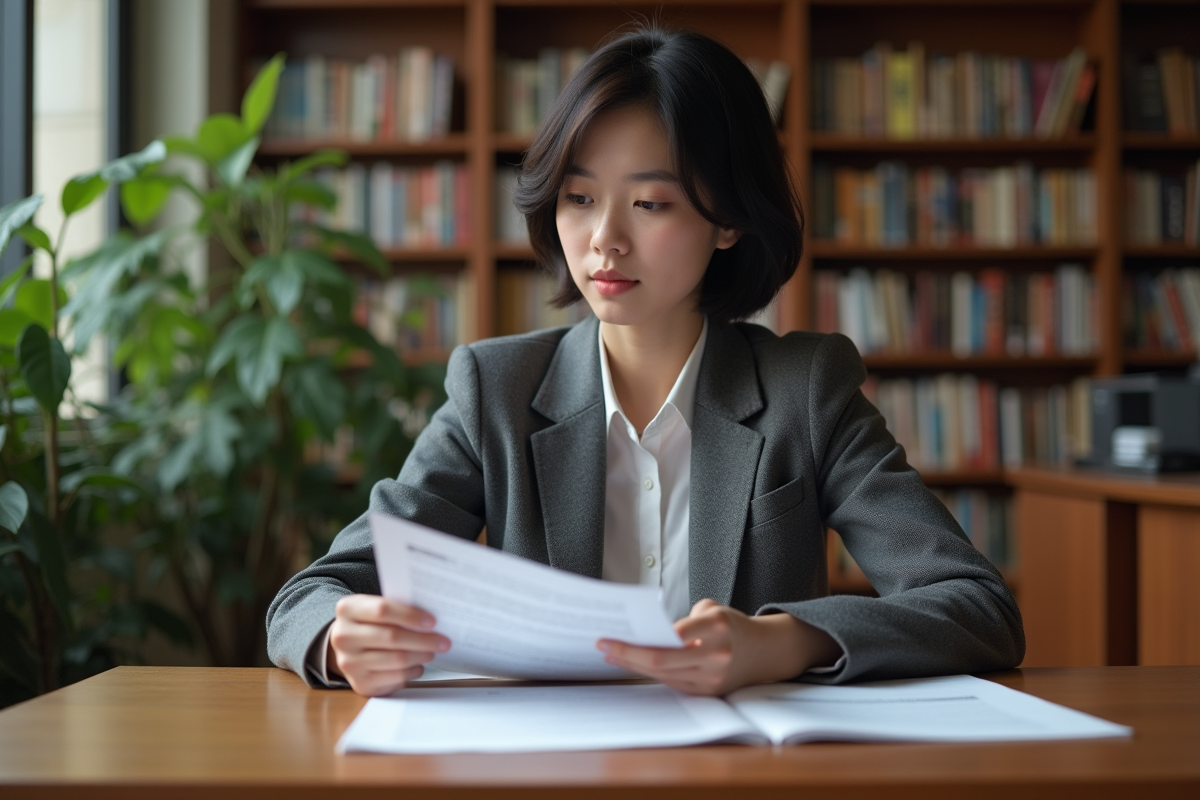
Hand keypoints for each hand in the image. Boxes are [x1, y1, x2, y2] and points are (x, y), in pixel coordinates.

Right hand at [326, 594, 450, 695]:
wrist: (347, 646)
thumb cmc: (370, 622)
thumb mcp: (374, 607)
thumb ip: (397, 609)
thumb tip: (431, 621)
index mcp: (347, 610)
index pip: (382, 610)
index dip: (410, 616)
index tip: (432, 621)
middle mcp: (343, 637)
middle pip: (392, 637)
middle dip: (423, 639)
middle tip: (443, 641)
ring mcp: (349, 662)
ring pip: (396, 660)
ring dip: (421, 656)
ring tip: (432, 651)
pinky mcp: (360, 683)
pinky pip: (395, 678)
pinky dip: (412, 671)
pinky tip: (418, 665)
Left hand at [597, 599, 841, 695]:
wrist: (765, 652)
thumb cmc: (732, 625)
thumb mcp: (713, 609)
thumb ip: (682, 620)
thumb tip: (646, 631)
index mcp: (717, 626)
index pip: (670, 638)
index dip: (638, 642)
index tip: (612, 636)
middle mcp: (716, 654)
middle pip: (662, 661)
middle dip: (628, 655)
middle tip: (603, 646)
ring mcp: (714, 677)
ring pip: (664, 675)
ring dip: (634, 666)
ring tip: (613, 654)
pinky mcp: (709, 692)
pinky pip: (673, 683)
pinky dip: (651, 674)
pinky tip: (635, 665)